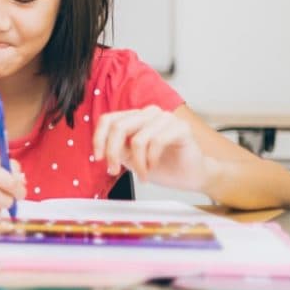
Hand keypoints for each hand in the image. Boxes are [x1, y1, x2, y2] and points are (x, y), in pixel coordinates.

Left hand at [93, 105, 209, 188]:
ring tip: (142, 175)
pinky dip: (151, 160)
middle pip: (119, 127)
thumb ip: (117, 149)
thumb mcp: (131, 158)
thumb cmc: (164, 165)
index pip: (108, 120)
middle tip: (114, 171)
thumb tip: (102, 147)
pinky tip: (153, 168)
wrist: (191, 176)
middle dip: (113, 153)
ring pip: (138, 138)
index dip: (99, 138)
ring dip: (137, 163)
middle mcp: (149, 113)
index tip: (98, 158)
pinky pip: (157, 141)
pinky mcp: (181, 127)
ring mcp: (166, 118)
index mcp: (135, 117)